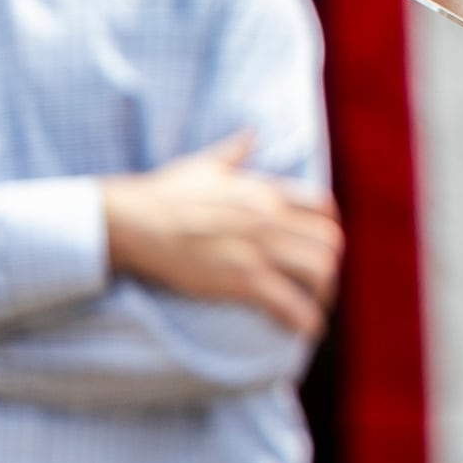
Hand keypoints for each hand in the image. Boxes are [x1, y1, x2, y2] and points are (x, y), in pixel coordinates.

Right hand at [101, 131, 344, 338]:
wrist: (132, 220)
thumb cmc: (163, 193)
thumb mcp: (206, 164)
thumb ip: (235, 151)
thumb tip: (251, 132)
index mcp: (265, 191)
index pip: (323, 207)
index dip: (329, 231)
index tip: (322, 248)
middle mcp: (270, 217)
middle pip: (328, 243)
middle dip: (330, 269)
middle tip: (318, 288)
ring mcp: (257, 249)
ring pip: (319, 272)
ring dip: (321, 295)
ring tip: (312, 310)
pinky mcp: (240, 279)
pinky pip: (288, 302)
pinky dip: (303, 319)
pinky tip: (304, 330)